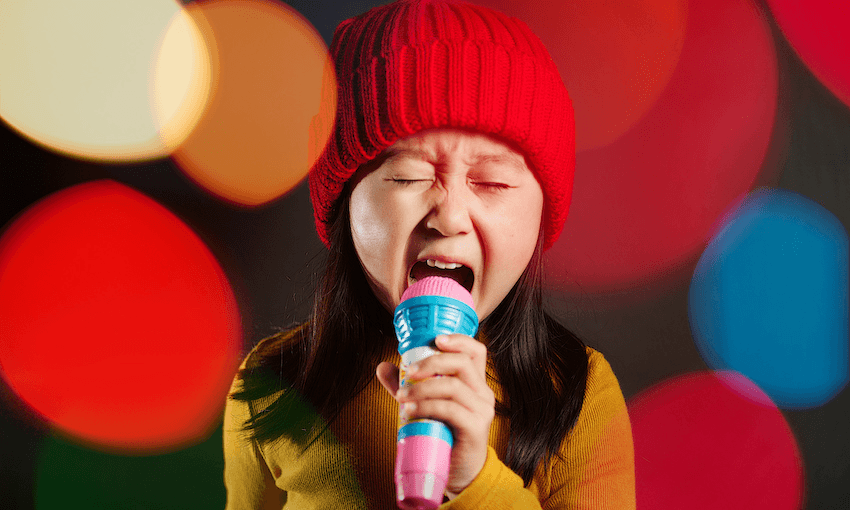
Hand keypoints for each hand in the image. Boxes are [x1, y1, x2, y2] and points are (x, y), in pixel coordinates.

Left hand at [376, 333, 494, 498]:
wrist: (459, 473)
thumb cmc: (444, 435)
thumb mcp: (424, 405)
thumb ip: (407, 386)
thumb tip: (383, 366)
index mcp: (475, 383)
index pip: (475, 351)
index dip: (458, 340)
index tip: (435, 339)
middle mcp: (483, 393)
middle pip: (462, 363)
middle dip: (432, 362)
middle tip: (408, 372)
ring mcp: (482, 410)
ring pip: (453, 386)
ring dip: (422, 388)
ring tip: (402, 397)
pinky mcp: (476, 428)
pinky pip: (450, 409)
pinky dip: (426, 407)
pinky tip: (410, 412)